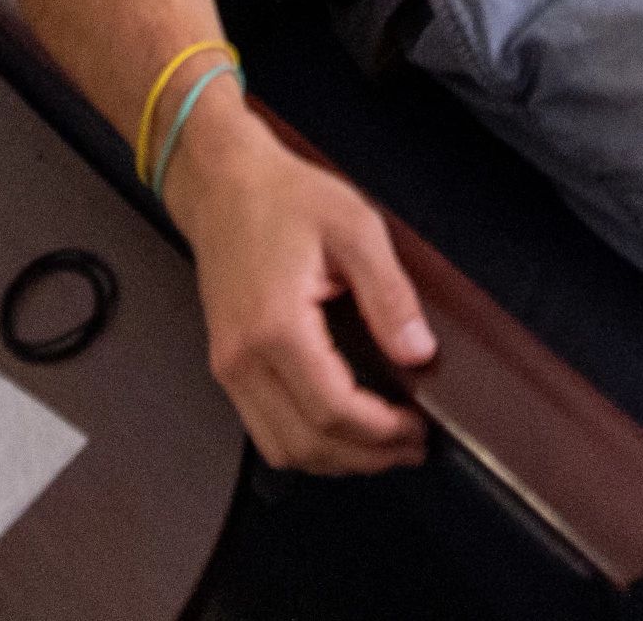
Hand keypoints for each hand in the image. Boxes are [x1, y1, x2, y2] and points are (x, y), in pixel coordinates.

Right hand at [164, 107, 433, 474]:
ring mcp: (228, 366)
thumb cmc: (287, 197)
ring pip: (279, 447)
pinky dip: (306, 441)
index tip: (419, 430)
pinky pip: (263, 427)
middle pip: (305, 443)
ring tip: (382, 446)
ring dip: (333, 459)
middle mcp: (243, 359)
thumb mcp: (355, 228)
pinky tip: (342, 428)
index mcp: (276, 327)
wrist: (223, 182)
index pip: (333, 411)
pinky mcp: (226, 365)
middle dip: (364, 457)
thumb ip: (389, 294)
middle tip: (411, 448)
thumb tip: (418, 353)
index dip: (381, 432)